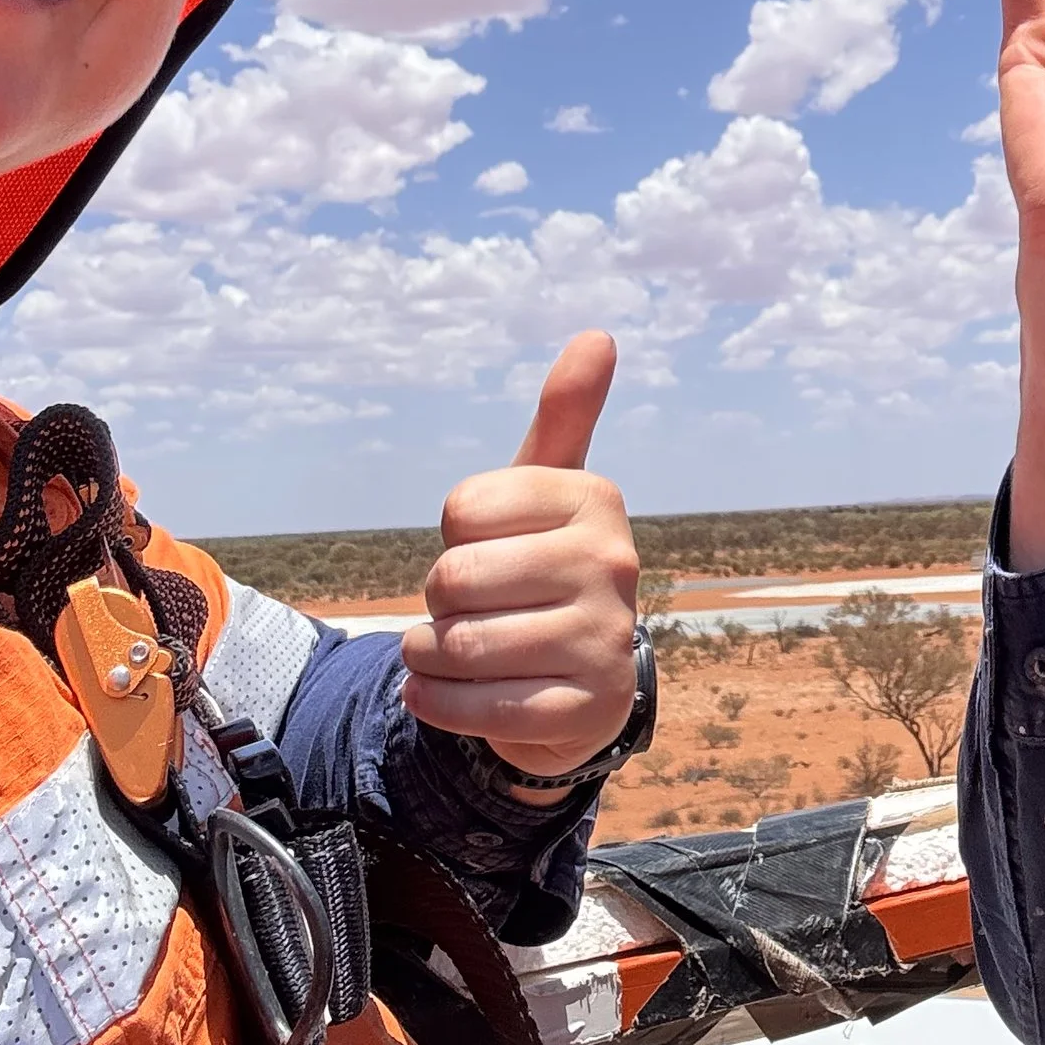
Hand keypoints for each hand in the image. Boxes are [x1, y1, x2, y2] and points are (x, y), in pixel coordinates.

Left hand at [399, 331, 641, 788]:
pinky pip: (474, 709)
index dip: (453, 538)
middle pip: (456, 580)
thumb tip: (597, 334)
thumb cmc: (541, 570)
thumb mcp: (546, 493)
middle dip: (440, 602)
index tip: (491, 549)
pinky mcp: (587, 709)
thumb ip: (564, 416)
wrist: (576, 685)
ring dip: (430, 657)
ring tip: (456, 654)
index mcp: (596, 499)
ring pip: (460, 647)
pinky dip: (438, 705)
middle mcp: (614, 564)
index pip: (461, 511)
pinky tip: (449, 693)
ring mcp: (606, 640)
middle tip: (475, 609)